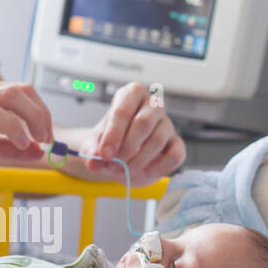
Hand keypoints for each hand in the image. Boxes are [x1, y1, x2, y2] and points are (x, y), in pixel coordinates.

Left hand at [64, 83, 185, 186]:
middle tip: (112, 165)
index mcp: (131, 95)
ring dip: (138, 160)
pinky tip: (143, 172)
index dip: (113, 134)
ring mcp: (167, 124)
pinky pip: (175, 155)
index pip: (123, 110)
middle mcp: (152, 105)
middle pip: (143, 123)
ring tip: (122, 170)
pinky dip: (158, 167)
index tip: (104, 154)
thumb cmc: (109, 143)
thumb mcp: (93, 146)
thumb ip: (91, 152)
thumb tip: (94, 162)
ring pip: (158, 140)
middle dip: (126, 148)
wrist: (117, 157)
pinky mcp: (176, 143)